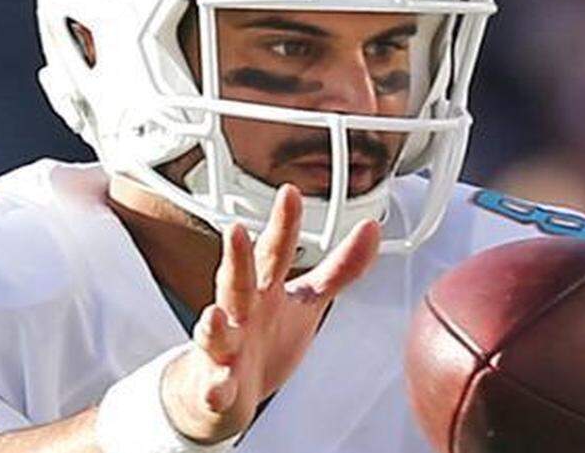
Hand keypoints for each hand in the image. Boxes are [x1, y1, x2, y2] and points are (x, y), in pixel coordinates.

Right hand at [160, 184, 380, 443]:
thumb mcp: (306, 300)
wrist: (222, 392)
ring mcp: (226, 349)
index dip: (283, 224)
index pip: (273, 251)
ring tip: (213, 315)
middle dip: (237, 258)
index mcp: (264, 289)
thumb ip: (339, 269)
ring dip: (214, 325)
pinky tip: (217, 389)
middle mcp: (240, 312)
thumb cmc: (264, 338)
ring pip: (216, 333)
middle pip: (238, 282)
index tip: (289, 193)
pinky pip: (215, 388)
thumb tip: (371, 230)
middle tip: (236, 232)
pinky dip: (215, 389)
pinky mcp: (217, 386)